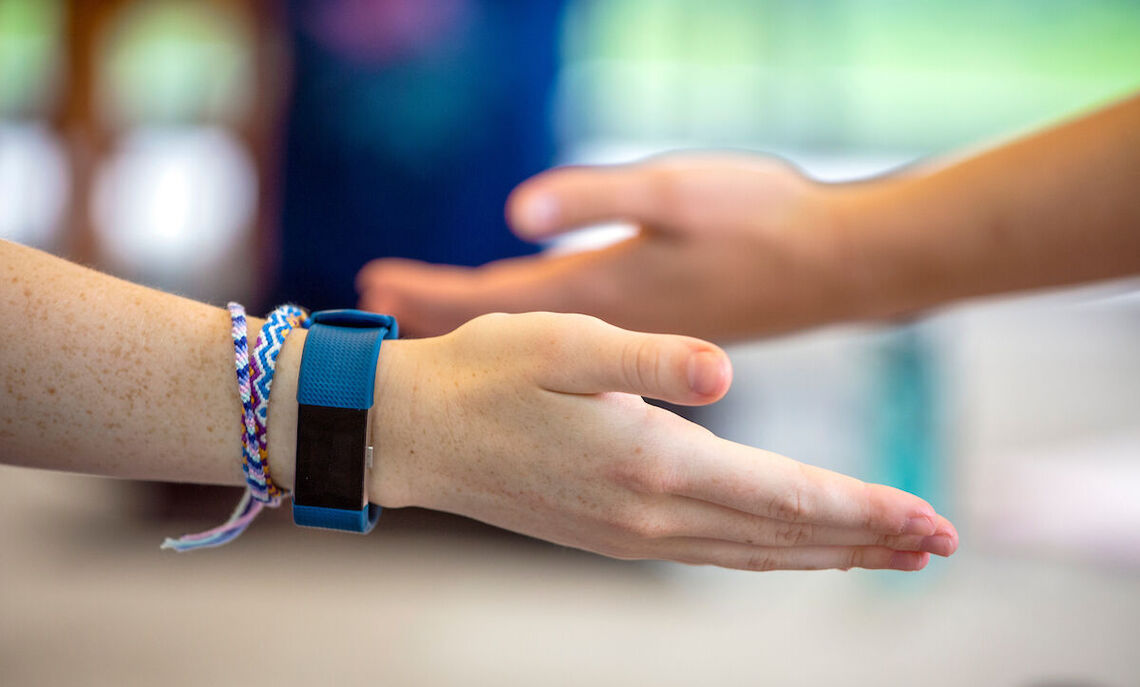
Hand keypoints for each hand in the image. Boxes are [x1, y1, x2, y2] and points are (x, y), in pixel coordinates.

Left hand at [358, 154, 859, 341]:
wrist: (831, 266)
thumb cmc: (756, 219)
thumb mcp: (670, 191)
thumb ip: (592, 201)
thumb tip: (515, 210)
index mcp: (598, 294)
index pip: (488, 301)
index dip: (429, 294)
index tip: (371, 283)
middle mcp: (602, 331)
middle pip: (496, 329)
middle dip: (438, 313)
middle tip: (377, 303)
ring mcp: (628, 346)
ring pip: (530, 344)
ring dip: (477, 328)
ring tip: (433, 317)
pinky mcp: (653, 344)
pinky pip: (565, 354)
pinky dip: (528, 341)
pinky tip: (525, 341)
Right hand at [371, 312, 956, 570]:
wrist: (412, 433)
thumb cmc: (484, 373)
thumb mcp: (564, 341)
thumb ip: (652, 358)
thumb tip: (726, 370)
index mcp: (653, 461)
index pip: (786, 495)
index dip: (865, 507)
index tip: (931, 520)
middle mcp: (650, 512)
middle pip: (784, 536)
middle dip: (867, 540)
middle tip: (938, 545)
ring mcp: (630, 532)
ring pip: (753, 553)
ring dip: (825, 553)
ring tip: (884, 554)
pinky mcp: (611, 533)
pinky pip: (712, 553)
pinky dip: (768, 554)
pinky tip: (787, 548)